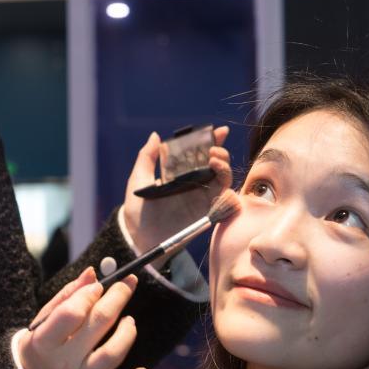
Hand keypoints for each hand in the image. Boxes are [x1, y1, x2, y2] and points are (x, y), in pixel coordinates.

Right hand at [18, 267, 146, 368]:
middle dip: (116, 298)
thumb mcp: (43, 321)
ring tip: (129, 321)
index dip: (89, 294)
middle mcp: (63, 364)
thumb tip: (93, 273)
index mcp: (44, 342)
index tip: (98, 285)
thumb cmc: (40, 347)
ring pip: (112, 356)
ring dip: (127, 332)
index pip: (71, 313)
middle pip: (97, 326)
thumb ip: (68, 296)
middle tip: (127, 284)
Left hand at [122, 126, 231, 260]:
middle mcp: (195, 183)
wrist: (139, 238)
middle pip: (217, 164)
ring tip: (214, 163)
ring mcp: (202, 199)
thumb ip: (147, 158)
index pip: (200, 153)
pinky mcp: (206, 214)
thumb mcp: (139, 180)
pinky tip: (222, 189)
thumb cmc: (137, 209)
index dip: (211, 140)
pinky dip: (230, 196)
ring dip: (224, 169)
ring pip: (223, 180)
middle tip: (212, 151)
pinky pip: (225, 204)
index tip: (218, 131)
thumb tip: (156, 136)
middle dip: (220, 153)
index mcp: (181, 173)